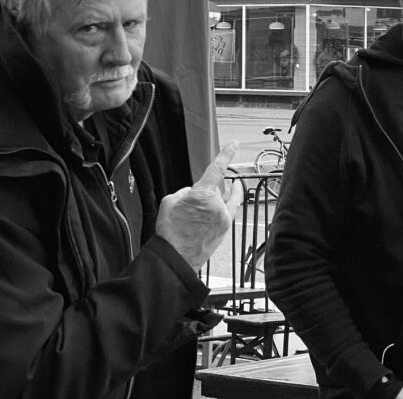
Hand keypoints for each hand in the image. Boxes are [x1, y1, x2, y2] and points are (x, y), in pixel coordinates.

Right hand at [156, 141, 242, 269]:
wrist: (176, 258)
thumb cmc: (171, 233)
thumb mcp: (169, 202)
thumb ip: (184, 192)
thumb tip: (192, 193)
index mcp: (203, 194)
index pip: (217, 168)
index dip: (226, 153)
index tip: (234, 144)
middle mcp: (217, 204)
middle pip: (216, 188)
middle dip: (205, 191)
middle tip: (190, 205)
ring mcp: (223, 217)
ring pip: (222, 199)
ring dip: (213, 200)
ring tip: (199, 211)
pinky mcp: (225, 228)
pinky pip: (230, 209)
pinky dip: (228, 203)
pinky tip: (226, 200)